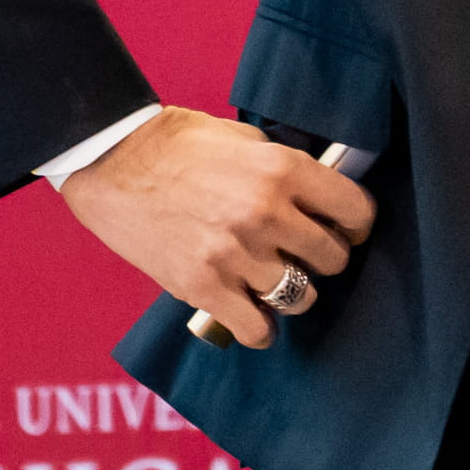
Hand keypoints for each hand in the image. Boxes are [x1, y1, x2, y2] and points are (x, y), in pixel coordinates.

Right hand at [55, 107, 373, 349]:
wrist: (113, 159)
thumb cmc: (179, 144)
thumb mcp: (247, 139)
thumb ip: (285, 169)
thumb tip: (322, 196)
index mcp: (282, 168)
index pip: (355, 210)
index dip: (356, 224)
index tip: (348, 230)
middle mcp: (266, 213)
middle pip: (333, 258)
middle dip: (325, 258)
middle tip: (307, 255)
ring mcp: (235, 254)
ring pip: (301, 297)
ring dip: (295, 293)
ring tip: (278, 283)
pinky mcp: (203, 287)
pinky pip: (256, 328)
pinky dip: (260, 329)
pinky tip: (255, 317)